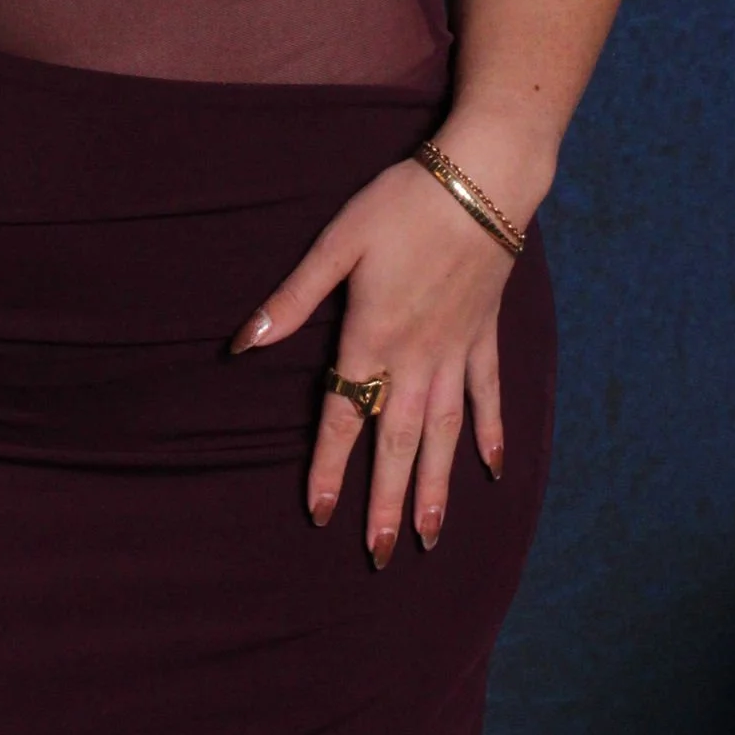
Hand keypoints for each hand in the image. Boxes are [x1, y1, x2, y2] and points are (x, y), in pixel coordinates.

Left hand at [233, 150, 534, 565]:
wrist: (480, 181)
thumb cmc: (401, 204)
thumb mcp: (337, 242)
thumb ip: (293, 298)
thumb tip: (244, 343)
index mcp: (372, 337)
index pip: (343, 416)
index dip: (327, 466)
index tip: (317, 513)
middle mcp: (416, 358)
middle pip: (396, 442)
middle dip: (385, 501)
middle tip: (378, 553)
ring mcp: (456, 352)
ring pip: (443, 434)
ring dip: (434, 486)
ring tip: (428, 536)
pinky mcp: (485, 337)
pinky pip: (486, 396)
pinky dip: (489, 433)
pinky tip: (490, 470)